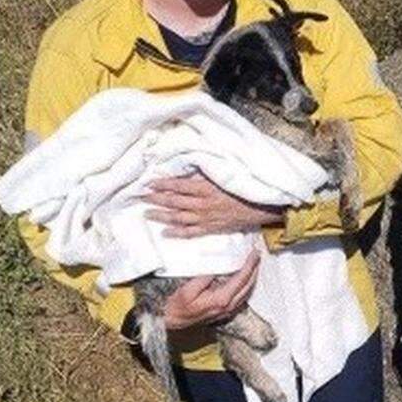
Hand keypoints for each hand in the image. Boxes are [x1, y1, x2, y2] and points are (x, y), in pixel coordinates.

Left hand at [144, 172, 284, 237]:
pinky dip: (176, 232)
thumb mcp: (223, 176)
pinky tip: (165, 232)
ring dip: (161, 216)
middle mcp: (202, 204)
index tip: (148, 183)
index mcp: (206, 188)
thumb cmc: (242, 188)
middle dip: (156, 199)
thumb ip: (204, 173)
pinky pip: (190, 232)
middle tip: (141, 197)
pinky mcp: (210, 228)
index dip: (162, 184)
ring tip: (147, 213)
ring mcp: (205, 218)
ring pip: (178, 218)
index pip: (178, 186)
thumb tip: (187, 169)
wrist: (259, 207)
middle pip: (174, 202)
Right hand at [163, 250, 260, 329]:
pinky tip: (244, 279)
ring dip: (251, 277)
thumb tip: (218, 266)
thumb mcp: (189, 288)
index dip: (250, 265)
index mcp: (221, 299)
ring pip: (247, 292)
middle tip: (256, 256)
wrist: (173, 320)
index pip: (242, 279)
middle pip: (249, 285)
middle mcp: (228, 306)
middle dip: (254, 269)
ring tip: (253, 264)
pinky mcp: (225, 311)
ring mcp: (228, 310)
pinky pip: (242, 297)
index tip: (254, 254)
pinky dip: (246, 286)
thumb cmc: (179, 306)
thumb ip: (205, 277)